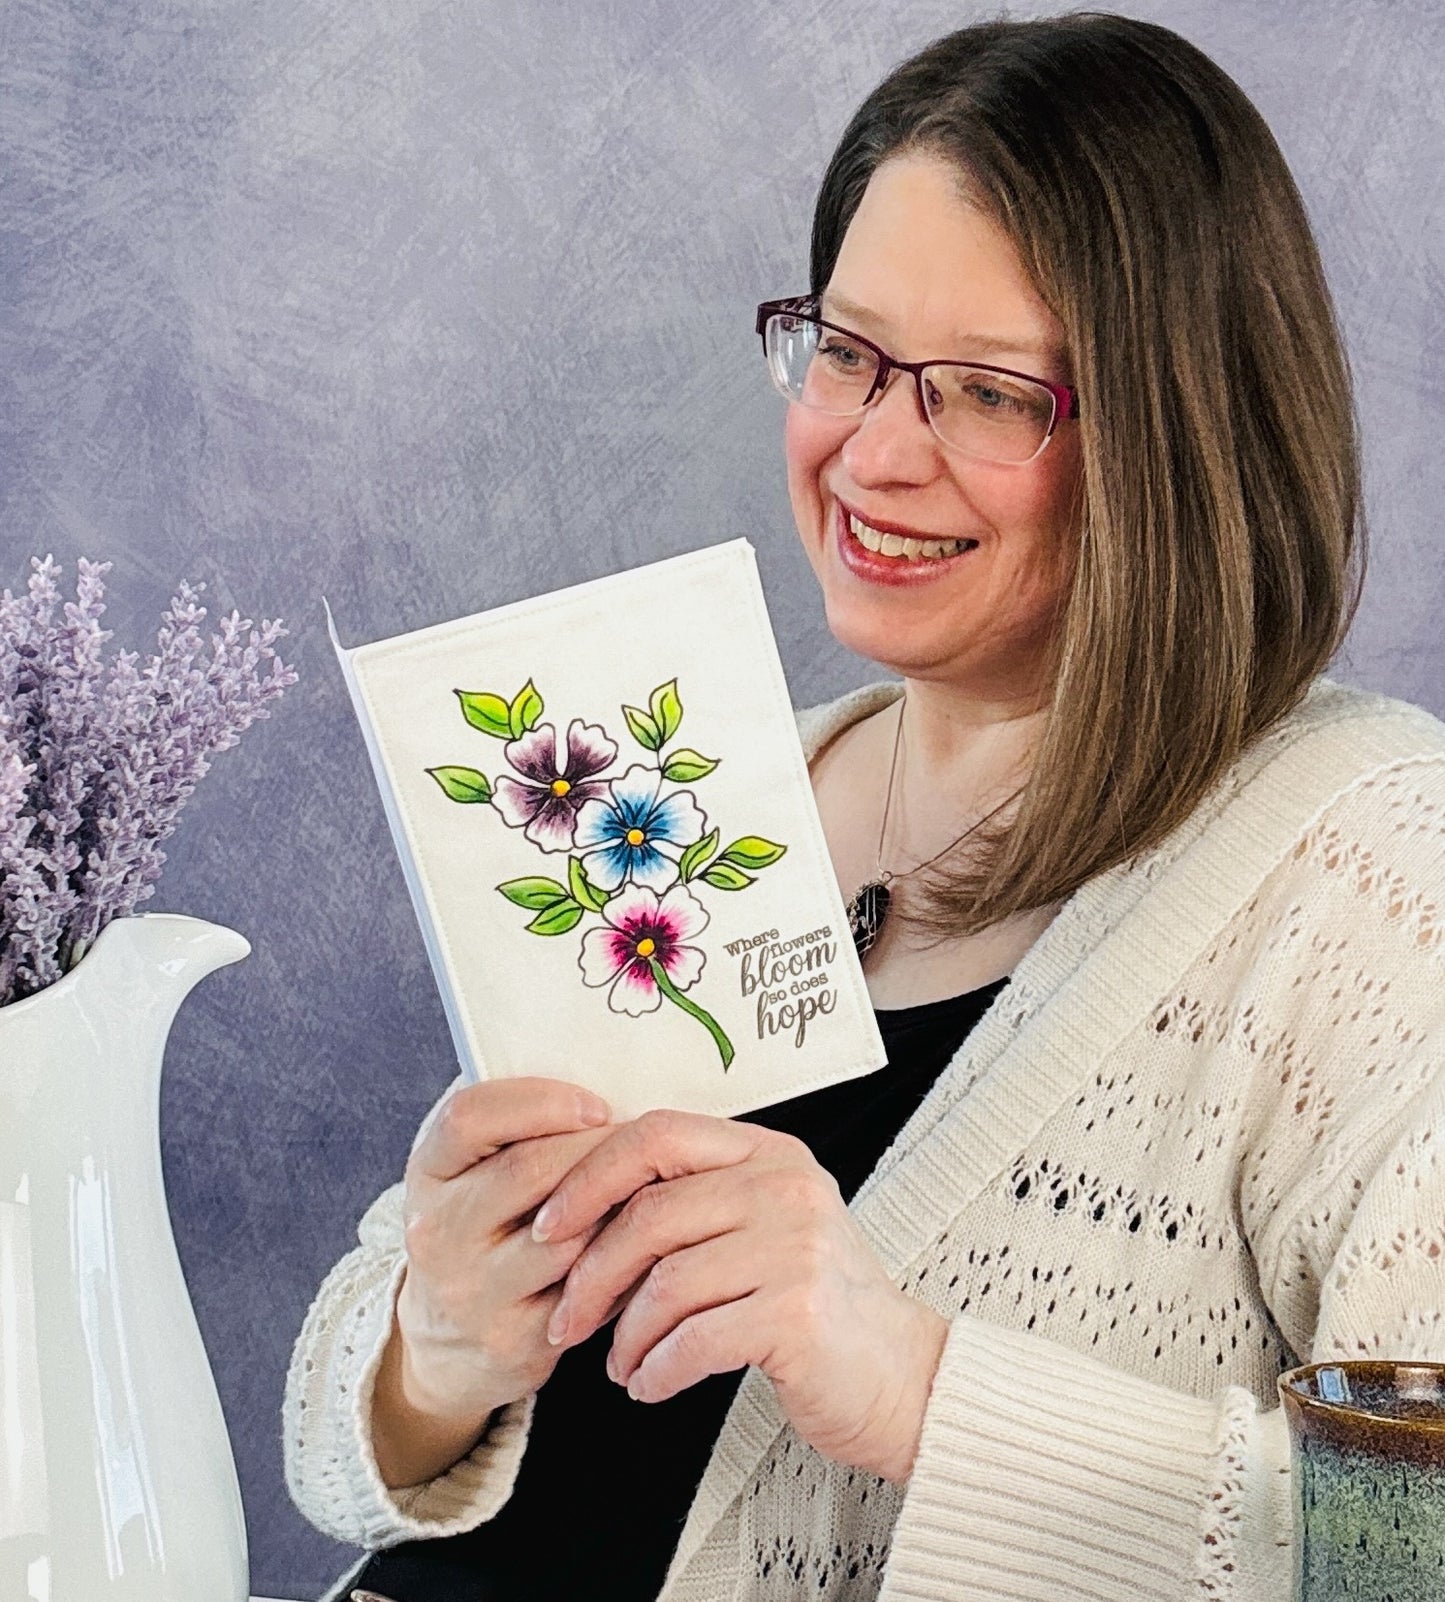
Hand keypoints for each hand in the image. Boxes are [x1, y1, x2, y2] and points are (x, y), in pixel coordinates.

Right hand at [371, 1077, 614, 1486]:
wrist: (449, 1334)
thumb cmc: (482, 1221)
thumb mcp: (472, 1166)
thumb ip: (511, 1116)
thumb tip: (590, 1054)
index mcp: (428, 1170)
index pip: (468, 1117)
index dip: (539, 1102)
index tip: (595, 1104)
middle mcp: (438, 1230)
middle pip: (529, 1170)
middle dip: (598, 1147)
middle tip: (646, 1138)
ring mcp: (473, 1290)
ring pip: (566, 1235)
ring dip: (618, 1203)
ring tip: (652, 1182)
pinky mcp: (514, 1338)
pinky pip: (586, 1289)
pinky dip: (623, 1258)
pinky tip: (645, 1238)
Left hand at [534, 1110, 947, 1483]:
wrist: (901, 1375)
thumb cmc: (816, 1305)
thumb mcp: (764, 1225)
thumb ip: (695, 1201)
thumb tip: (581, 1209)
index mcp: (768, 1152)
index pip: (657, 1133)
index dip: (589, 1175)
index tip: (550, 1224)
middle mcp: (785, 1186)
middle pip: (650, 1211)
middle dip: (591, 1271)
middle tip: (567, 1317)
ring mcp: (796, 1247)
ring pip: (665, 1281)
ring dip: (625, 1333)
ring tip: (621, 1362)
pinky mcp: (797, 1313)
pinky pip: (693, 1339)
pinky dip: (657, 1369)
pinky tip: (651, 1384)